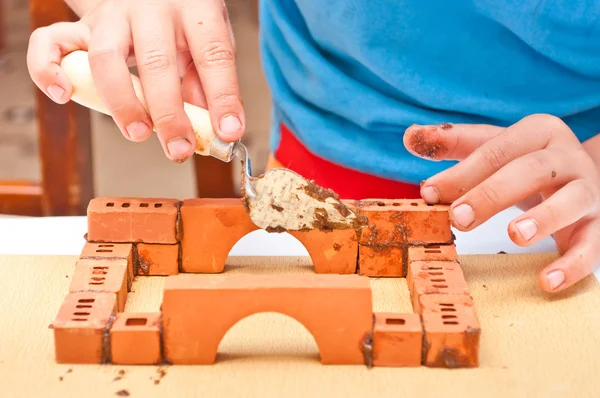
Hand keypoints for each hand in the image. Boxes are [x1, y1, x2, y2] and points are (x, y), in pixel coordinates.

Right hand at [26, 0, 244, 162]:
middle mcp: (151, 9)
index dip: (222, 96)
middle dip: (169, 114)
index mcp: (194, 9)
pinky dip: (48, 70)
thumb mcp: (208, 40)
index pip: (212, 54)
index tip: (229, 132)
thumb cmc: (182, 20)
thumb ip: (207, 81)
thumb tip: (213, 128)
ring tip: (138, 133)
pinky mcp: (81, 25)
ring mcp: (112, 16)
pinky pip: (51, 42)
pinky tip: (64, 95)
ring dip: (122, 103)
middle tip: (179, 150)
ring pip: (105, 58)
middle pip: (157, 62)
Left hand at [404, 114, 599, 292]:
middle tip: (459, 218)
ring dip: (543, 218)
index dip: (461, 172)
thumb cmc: (525, 163)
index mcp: (537, 133)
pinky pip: (592, 245)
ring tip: (514, 235)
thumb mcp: (492, 147)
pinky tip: (547, 280)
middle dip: (491, 194)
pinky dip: (572, 264)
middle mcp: (566, 158)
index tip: (428, 193)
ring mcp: (587, 191)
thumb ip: (452, 143)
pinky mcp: (598, 225)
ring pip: (571, 201)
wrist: (584, 177)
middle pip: (531, 171)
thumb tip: (409, 136)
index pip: (496, 149)